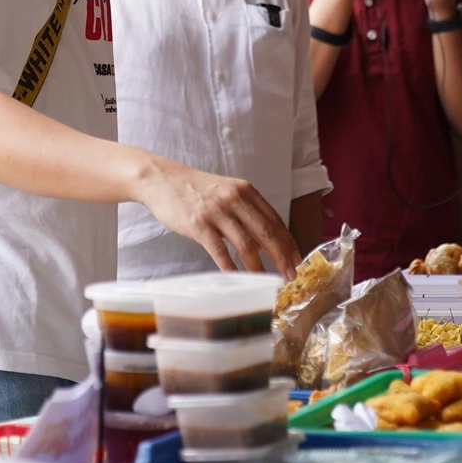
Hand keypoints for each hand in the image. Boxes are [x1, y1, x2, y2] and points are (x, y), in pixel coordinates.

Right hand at [134, 159, 299, 277]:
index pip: (275, 220)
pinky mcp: (199, 225)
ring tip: (266, 282)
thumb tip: (263, 247)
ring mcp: (217, 212)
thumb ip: (246, 215)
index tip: (297, 260)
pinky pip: (220, 252)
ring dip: (259, 268)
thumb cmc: (196, 190)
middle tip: (290, 276)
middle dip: (282, 257)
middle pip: (267, 233)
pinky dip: (231, 268)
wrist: (163, 180)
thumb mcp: (226, 194)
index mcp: (246, 191)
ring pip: (246, 245)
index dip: (289, 242)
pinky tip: (237, 279)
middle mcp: (235, 200)